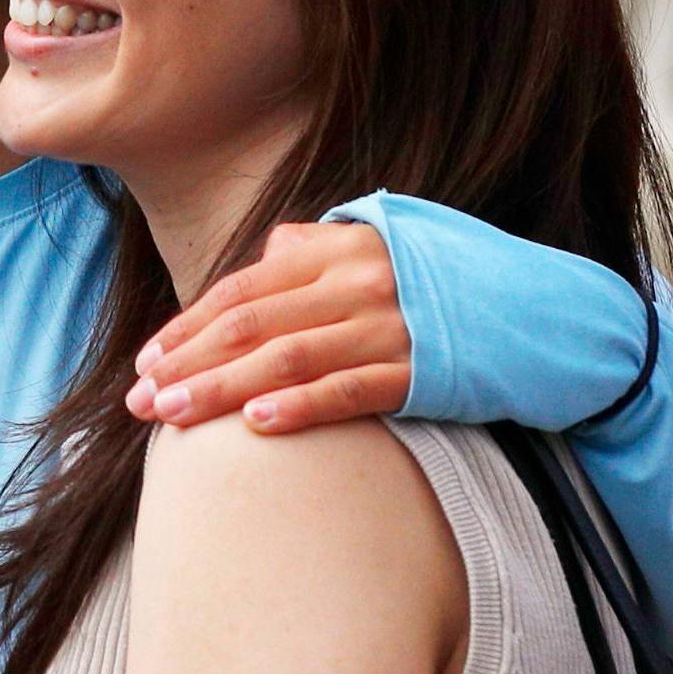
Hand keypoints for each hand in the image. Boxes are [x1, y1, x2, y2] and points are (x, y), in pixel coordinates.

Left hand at [131, 219, 409, 433]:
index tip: (146, 362)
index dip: (188, 327)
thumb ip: (311, 252)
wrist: (531, 310)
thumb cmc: (432, 283)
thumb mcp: (373, 247)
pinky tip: (255, 426)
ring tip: (173, 416)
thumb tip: (258, 261)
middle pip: (251, 325)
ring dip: (222, 390)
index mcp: (335, 250)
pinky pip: (349, 390)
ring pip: (287, 359)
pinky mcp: (420, 371)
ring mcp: (389, 326)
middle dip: (187, 364)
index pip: (242, 291)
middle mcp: (356, 282)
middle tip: (140, 399)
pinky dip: (299, 407)